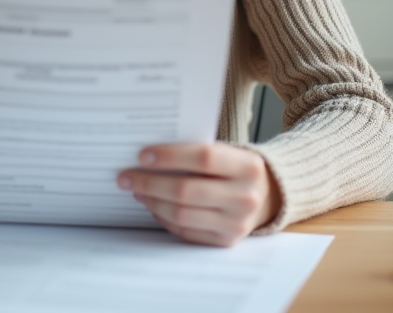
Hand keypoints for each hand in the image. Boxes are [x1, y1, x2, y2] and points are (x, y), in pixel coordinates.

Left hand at [117, 143, 279, 246]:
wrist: (266, 197)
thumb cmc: (235, 168)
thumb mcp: (228, 153)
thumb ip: (196, 152)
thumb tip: (148, 156)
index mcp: (248, 166)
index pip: (203, 158)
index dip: (170, 156)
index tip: (142, 155)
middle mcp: (245, 197)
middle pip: (186, 190)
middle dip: (150, 182)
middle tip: (126, 176)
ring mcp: (237, 223)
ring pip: (181, 214)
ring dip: (152, 201)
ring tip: (137, 189)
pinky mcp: (225, 241)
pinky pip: (184, 231)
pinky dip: (163, 218)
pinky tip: (153, 205)